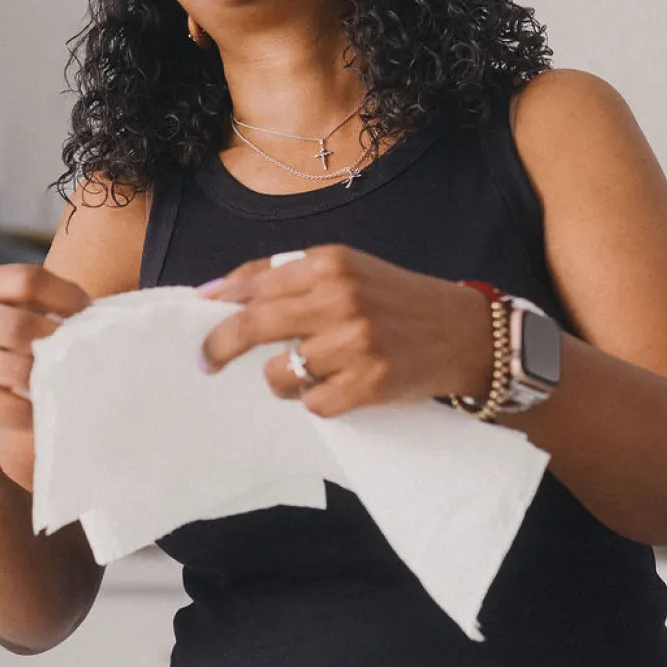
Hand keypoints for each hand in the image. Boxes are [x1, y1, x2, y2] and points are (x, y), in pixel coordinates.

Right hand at [0, 262, 90, 441]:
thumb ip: (30, 302)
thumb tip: (96, 313)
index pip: (29, 279)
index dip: (67, 296)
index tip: (87, 314)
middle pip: (21, 326)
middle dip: (57, 341)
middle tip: (79, 353)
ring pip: (21, 371)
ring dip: (51, 379)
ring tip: (68, 381)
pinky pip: (14, 408)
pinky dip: (37, 411)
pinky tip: (47, 408)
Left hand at [198, 245, 493, 417]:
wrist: (464, 331)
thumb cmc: (396, 300)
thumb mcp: (348, 270)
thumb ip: (288, 277)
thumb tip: (214, 293)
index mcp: (329, 262)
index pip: (255, 283)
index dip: (221, 304)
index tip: (202, 319)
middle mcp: (340, 297)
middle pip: (253, 327)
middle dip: (220, 348)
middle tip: (207, 362)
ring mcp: (355, 342)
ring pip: (279, 374)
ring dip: (282, 380)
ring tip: (308, 373)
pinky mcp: (369, 382)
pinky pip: (313, 403)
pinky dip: (317, 400)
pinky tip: (339, 386)